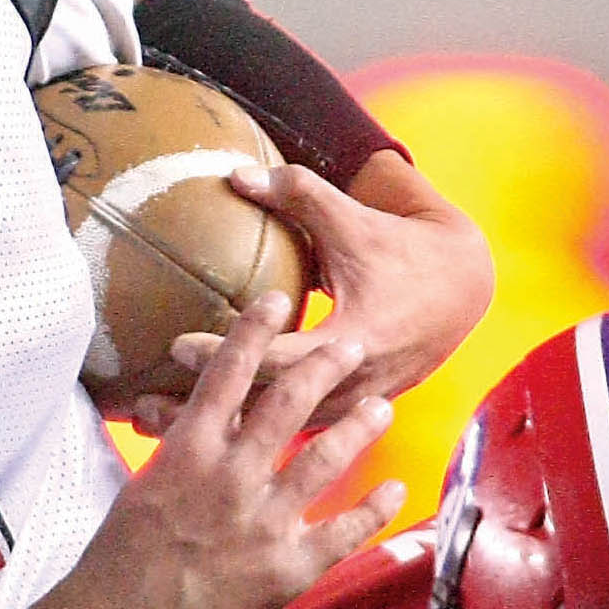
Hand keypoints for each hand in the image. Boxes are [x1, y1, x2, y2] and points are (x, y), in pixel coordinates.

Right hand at [71, 291, 403, 608]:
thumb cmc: (120, 559)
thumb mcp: (143, 486)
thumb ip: (180, 450)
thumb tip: (195, 416)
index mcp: (190, 449)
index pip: (227, 373)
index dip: (254, 331)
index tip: (277, 299)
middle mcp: (233, 474)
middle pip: (289, 404)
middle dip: (325, 368)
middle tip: (352, 346)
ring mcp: (266, 520)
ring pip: (326, 457)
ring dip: (360, 427)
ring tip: (382, 406)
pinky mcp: (290, 566)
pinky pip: (345, 530)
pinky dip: (375, 509)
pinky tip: (397, 490)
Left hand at [130, 153, 493, 435]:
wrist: (465, 288)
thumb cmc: (405, 250)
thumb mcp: (355, 220)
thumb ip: (298, 193)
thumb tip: (236, 174)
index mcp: (359, 341)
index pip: (282, 360)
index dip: (230, 356)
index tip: (176, 347)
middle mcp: (356, 385)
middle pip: (269, 412)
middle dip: (208, 412)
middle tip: (143, 406)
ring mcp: (353, 406)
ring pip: (276, 431)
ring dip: (219, 431)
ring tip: (152, 429)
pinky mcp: (348, 412)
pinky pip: (290, 430)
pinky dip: (245, 433)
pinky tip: (198, 434)